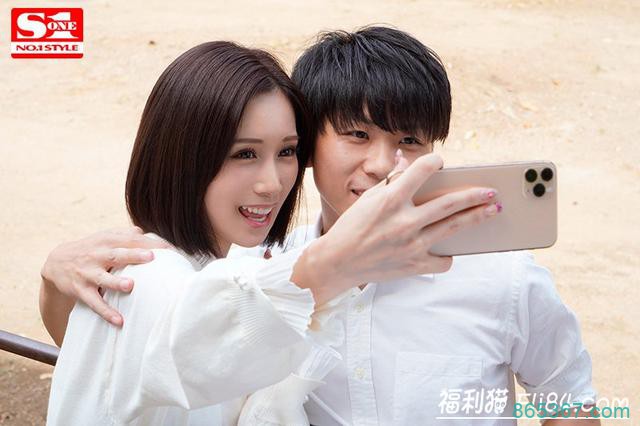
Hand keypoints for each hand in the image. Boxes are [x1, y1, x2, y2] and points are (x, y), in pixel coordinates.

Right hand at [40, 226, 169, 325]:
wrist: (56, 262)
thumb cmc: (91, 249)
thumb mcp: (104, 237)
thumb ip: (125, 234)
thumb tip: (146, 232)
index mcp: (107, 241)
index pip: (130, 240)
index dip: (150, 243)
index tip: (169, 249)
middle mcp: (97, 255)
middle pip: (117, 254)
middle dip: (133, 255)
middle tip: (151, 257)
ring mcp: (88, 273)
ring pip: (103, 278)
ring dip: (116, 282)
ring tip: (130, 286)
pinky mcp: (81, 290)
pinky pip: (94, 303)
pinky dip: (106, 312)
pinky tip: (119, 321)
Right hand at [301, 152, 500, 301]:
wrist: (337, 262)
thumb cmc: (352, 227)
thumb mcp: (368, 199)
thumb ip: (391, 180)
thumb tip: (406, 161)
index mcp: (390, 199)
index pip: (422, 170)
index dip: (435, 162)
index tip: (441, 163)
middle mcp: (404, 221)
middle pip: (450, 203)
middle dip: (475, 195)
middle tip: (492, 191)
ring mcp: (411, 245)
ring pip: (454, 228)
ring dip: (477, 217)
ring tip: (492, 210)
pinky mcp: (414, 266)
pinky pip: (443, 260)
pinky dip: (446, 255)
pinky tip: (447, 249)